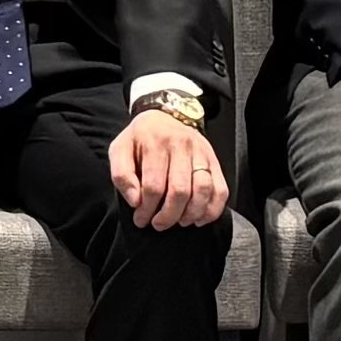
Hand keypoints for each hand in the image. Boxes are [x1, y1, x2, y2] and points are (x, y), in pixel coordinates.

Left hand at [108, 107, 228, 230]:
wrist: (164, 117)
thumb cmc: (140, 139)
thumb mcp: (119, 151)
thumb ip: (121, 176)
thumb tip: (136, 201)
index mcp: (155, 142)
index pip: (153, 186)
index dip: (146, 209)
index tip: (141, 219)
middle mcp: (182, 145)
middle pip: (180, 191)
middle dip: (168, 215)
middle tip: (159, 224)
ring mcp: (201, 152)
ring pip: (203, 190)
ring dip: (191, 214)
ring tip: (179, 221)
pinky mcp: (214, 160)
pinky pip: (220, 189)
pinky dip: (212, 209)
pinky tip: (199, 218)